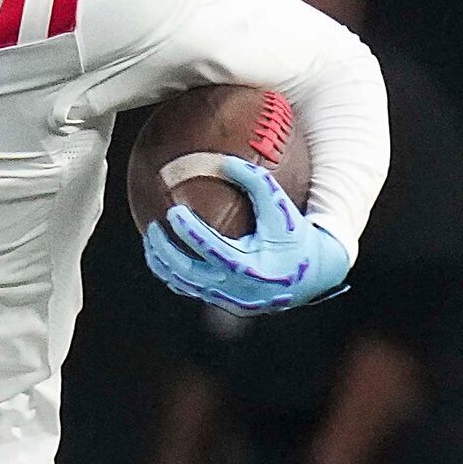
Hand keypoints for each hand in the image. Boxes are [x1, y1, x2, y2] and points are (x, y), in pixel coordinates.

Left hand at [143, 156, 349, 313]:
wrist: (311, 276)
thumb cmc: (293, 235)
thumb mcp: (280, 207)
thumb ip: (256, 181)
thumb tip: (222, 160)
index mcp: (252, 266)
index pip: (212, 249)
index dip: (190, 231)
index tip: (173, 211)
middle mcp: (237, 288)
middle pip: (188, 272)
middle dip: (166, 251)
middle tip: (153, 228)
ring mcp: (227, 300)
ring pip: (184, 284)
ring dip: (162, 263)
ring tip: (151, 239)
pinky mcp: (223, 304)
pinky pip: (189, 290)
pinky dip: (171, 274)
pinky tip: (161, 255)